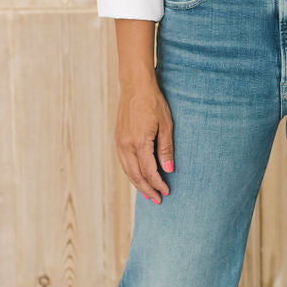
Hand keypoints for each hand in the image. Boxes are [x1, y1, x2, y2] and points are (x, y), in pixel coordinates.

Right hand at [115, 77, 173, 203]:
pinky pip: (123, 162)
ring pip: (127, 170)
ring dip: (138, 184)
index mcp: (139, 142)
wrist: (135, 87)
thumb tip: (169, 169)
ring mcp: (120, 142)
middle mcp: (126, 145)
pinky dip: (131, 173)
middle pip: (136, 175)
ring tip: (148, 194)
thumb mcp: (166, 125)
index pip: (149, 171)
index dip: (158, 183)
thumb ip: (166, 149)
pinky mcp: (118, 139)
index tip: (167, 191)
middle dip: (147, 189)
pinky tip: (138, 177)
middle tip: (157, 200)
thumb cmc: (154, 103)